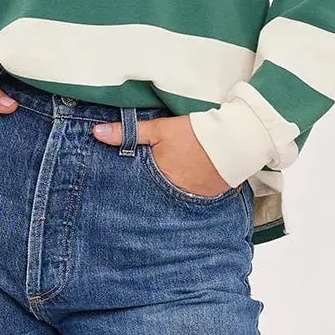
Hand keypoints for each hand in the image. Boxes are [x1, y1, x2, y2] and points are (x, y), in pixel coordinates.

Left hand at [91, 113, 231, 195]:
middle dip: (145, 200)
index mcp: (160, 179)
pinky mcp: (211, 198)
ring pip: (173, 203)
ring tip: (156, 200)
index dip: (128, 193)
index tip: (117, 195)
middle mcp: (176, 195)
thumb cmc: (196, 133)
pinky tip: (182, 193)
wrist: (237, 139)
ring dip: (166, 200)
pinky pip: (193, 202)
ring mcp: (195, 199)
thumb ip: (129, 133)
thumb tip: (97, 133)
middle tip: (133, 205)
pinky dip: (186, 197)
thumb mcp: (161, 130)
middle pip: (154, 201)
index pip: (136, 192)